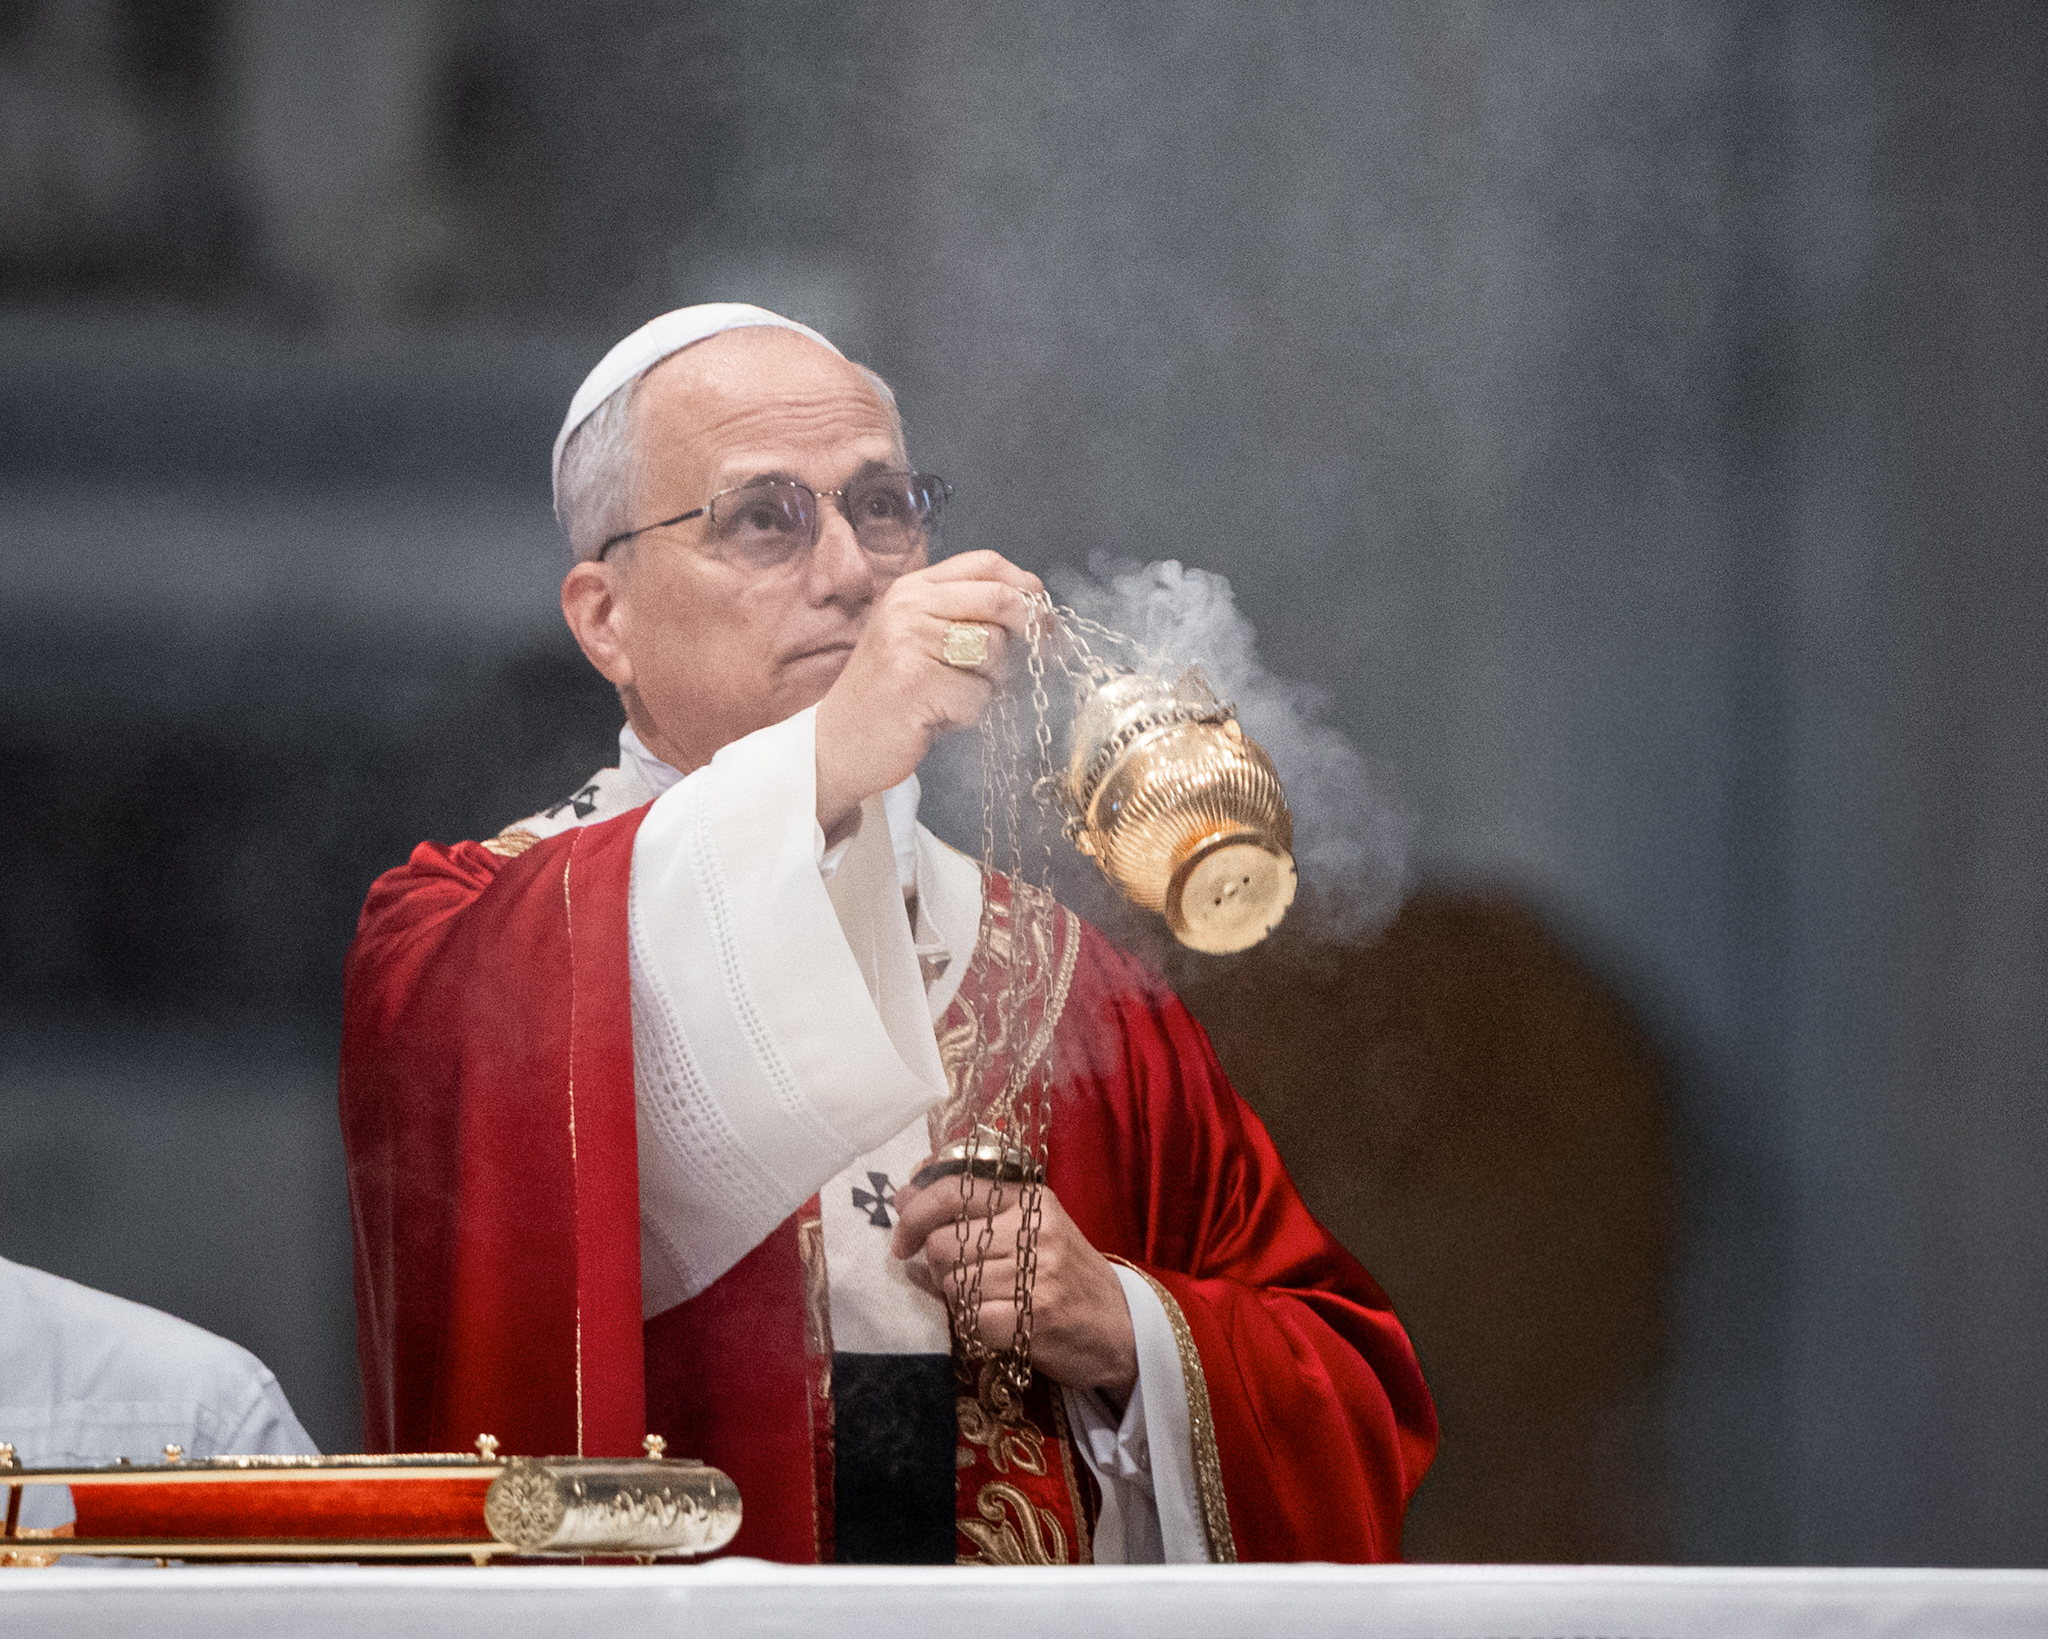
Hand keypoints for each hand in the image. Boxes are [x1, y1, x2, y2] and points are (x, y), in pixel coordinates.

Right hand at [813, 551, 1042, 836]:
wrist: (837, 742)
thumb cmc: (889, 695)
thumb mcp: (918, 638)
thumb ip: (964, 617)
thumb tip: (1037, 612)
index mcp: (912, 589)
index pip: (985, 563)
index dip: (1026, 586)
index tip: (1046, 615)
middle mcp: (908, 607)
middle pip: (999, 599)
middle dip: (1029, 630)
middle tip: (1037, 657)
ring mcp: (909, 643)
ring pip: (994, 651)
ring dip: (990, 684)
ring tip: (953, 697)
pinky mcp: (915, 684)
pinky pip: (978, 696)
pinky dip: (969, 715)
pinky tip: (938, 718)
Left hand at [890, 1170, 1138, 1402]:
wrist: (1123, 1329)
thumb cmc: (1068, 1278)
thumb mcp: (1033, 1232)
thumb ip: (975, 1216)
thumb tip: (901, 1201)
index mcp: (1031, 1200)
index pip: (953, 1190)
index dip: (914, 1214)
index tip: (902, 1239)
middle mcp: (1035, 1228)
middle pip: (943, 1243)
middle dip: (938, 1268)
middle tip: (960, 1281)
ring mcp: (1038, 1272)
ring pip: (953, 1284)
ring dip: (958, 1300)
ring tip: (989, 1302)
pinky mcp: (1035, 1315)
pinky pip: (972, 1318)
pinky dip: (975, 1326)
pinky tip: (998, 1324)